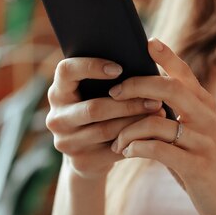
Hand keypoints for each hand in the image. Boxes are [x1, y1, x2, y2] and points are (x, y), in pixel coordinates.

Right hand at [46, 56, 164, 178]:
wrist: (88, 157)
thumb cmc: (100, 113)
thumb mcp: (95, 94)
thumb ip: (109, 78)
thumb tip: (145, 53)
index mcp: (58, 92)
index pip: (66, 71)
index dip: (91, 66)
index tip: (119, 68)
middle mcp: (56, 117)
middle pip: (93, 108)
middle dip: (128, 103)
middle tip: (156, 98)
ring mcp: (66, 142)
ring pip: (106, 130)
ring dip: (136, 121)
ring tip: (159, 113)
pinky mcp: (81, 161)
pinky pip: (113, 149)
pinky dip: (135, 140)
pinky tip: (152, 133)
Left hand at [109, 39, 215, 214]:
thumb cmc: (202, 164)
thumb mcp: (193, 133)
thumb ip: (174, 114)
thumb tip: (140, 95)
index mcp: (205, 105)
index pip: (183, 72)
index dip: (166, 55)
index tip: (146, 41)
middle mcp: (207, 117)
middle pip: (168, 87)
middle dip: (136, 85)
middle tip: (113, 93)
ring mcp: (204, 141)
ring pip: (156, 122)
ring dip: (128, 130)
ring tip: (116, 141)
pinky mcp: (197, 166)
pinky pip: (158, 150)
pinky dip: (136, 148)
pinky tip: (126, 152)